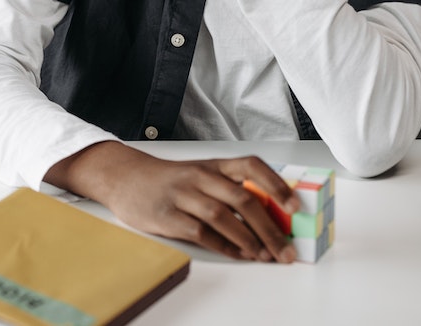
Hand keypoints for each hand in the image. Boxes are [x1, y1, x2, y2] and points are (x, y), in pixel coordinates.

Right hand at [46, 142, 299, 262]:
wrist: (124, 178)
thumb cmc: (169, 179)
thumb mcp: (199, 174)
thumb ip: (229, 188)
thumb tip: (271, 215)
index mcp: (212, 164)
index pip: (251, 166)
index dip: (276, 185)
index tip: (296, 206)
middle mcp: (200, 176)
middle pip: (243, 199)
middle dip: (270, 228)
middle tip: (286, 249)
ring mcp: (183, 195)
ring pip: (223, 217)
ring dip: (249, 240)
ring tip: (265, 256)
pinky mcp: (168, 216)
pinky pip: (202, 234)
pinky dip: (224, 247)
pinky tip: (239, 255)